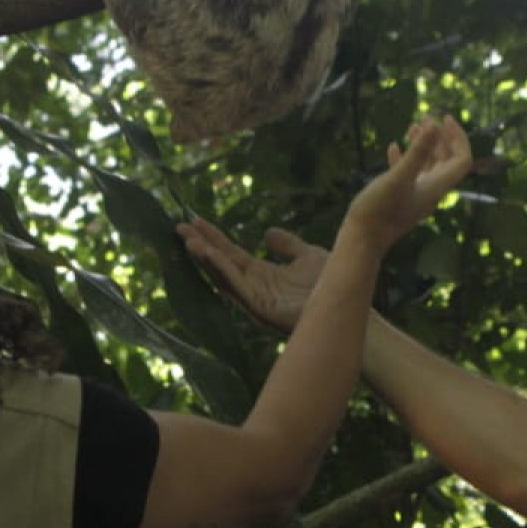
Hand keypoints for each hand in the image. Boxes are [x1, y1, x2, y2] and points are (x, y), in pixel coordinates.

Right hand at [179, 220, 328, 333]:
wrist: (347, 300)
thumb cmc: (332, 283)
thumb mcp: (308, 255)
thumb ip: (288, 246)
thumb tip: (268, 233)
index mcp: (263, 275)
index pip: (231, 254)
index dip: (214, 238)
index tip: (195, 220)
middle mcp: (255, 287)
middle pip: (221, 263)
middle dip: (201, 245)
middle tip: (179, 226)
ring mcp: (256, 299)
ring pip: (224, 276)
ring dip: (205, 258)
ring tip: (188, 239)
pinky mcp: (260, 307)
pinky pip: (236, 286)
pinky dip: (221, 269)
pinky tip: (208, 254)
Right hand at [341, 115, 471, 250]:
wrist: (361, 240)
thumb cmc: (379, 211)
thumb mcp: (398, 178)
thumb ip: (417, 152)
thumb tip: (433, 125)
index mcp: (436, 187)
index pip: (461, 160)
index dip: (458, 138)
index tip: (444, 119)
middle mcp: (430, 191)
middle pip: (447, 161)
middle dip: (440, 138)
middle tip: (428, 117)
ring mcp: (415, 195)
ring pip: (427, 166)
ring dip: (423, 145)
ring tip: (413, 126)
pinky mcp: (399, 198)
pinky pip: (408, 174)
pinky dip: (404, 157)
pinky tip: (394, 146)